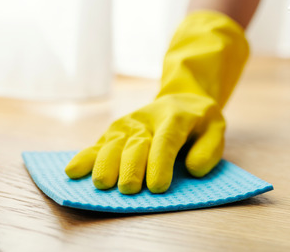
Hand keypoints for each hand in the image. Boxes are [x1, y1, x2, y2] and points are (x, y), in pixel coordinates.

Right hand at [65, 11, 248, 192]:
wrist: (182, 98)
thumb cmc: (200, 122)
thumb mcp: (216, 129)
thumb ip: (208, 150)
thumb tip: (193, 169)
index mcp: (175, 117)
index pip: (166, 141)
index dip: (160, 163)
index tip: (158, 187)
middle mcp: (147, 119)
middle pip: (136, 144)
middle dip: (131, 167)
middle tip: (129, 190)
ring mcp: (127, 125)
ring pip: (114, 144)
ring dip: (106, 164)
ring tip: (102, 184)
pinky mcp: (114, 132)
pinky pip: (98, 145)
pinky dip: (85, 158)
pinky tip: (73, 171)